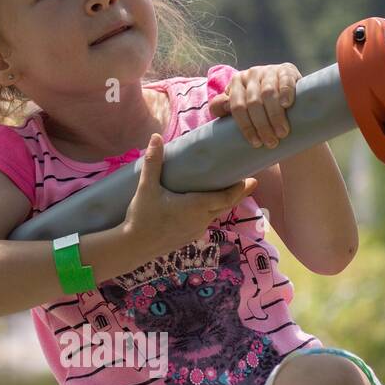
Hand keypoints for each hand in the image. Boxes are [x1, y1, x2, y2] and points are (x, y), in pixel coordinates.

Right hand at [122, 133, 255, 257]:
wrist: (133, 247)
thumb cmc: (142, 217)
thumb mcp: (146, 188)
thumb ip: (153, 162)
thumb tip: (155, 137)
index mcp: (196, 207)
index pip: (226, 198)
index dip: (239, 189)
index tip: (250, 179)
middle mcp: (200, 220)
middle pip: (226, 206)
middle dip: (238, 194)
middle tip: (249, 182)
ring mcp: (195, 231)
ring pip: (216, 215)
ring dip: (224, 203)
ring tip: (229, 191)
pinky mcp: (188, 237)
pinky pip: (205, 222)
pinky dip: (211, 212)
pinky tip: (206, 207)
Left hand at [207, 63, 300, 148]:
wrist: (283, 89)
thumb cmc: (257, 103)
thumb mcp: (239, 105)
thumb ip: (223, 107)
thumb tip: (222, 107)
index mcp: (236, 83)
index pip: (237, 107)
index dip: (246, 126)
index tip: (255, 143)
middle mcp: (251, 74)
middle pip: (253, 103)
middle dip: (262, 125)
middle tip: (271, 143)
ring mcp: (269, 71)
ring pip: (268, 94)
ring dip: (275, 115)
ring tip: (281, 133)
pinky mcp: (286, 70)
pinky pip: (285, 81)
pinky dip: (285, 93)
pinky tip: (286, 105)